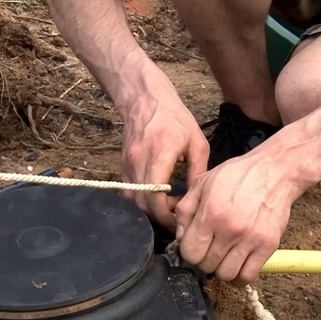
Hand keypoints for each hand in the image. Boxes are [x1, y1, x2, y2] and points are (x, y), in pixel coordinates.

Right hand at [120, 71, 208, 228]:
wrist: (145, 99)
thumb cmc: (174, 118)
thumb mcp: (196, 143)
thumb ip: (197, 172)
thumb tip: (197, 198)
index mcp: (159, 154)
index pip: (155, 197)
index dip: (167, 215)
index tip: (180, 219)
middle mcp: (138, 162)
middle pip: (143, 204)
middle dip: (160, 216)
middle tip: (177, 216)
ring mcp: (127, 165)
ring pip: (133, 201)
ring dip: (150, 210)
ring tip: (168, 206)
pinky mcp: (123, 166)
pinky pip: (129, 192)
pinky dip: (142, 200)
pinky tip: (158, 196)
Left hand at [175, 147, 304, 282]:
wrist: (274, 171)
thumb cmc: (238, 175)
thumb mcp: (203, 183)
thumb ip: (186, 210)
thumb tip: (180, 237)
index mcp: (210, 214)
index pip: (190, 253)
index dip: (189, 251)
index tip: (195, 246)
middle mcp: (230, 229)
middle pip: (207, 266)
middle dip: (205, 259)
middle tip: (211, 248)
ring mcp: (250, 239)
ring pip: (227, 275)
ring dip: (222, 268)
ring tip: (225, 255)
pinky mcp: (268, 245)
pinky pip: (249, 275)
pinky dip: (241, 275)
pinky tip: (239, 264)